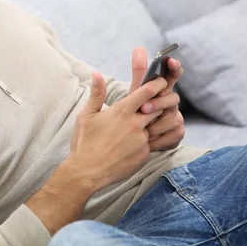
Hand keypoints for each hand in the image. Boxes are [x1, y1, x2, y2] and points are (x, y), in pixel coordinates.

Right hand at [68, 72, 166, 191]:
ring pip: (160, 125)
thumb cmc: (85, 141)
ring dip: (159, 120)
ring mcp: (141, 140)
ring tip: (153, 119)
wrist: (87, 171)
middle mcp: (135, 124)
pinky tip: (144, 138)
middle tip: (159, 100)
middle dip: (160, 102)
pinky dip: (152, 138)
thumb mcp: (86, 115)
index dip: (158, 84)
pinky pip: (155, 142)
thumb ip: (96, 93)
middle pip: (159, 107)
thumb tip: (96, 74)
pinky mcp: (144, 154)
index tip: (161, 81)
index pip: (148, 91)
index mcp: (122, 111)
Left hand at [128, 46, 184, 150]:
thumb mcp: (135, 91)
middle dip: (159, 102)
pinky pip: (173, 134)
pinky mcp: (177, 133)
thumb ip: (139, 71)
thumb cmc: (135, 110)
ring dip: (157, 123)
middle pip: (173, 98)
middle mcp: (171, 102)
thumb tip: (139, 47)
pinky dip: (160, 138)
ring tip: (143, 129)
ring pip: (173, 117)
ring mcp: (176, 117)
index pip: (173, 75)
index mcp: (162, 89)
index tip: (171, 61)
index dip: (174, 68)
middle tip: (144, 108)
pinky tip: (149, 141)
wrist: (133, 138)